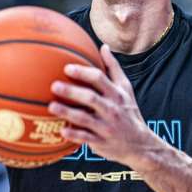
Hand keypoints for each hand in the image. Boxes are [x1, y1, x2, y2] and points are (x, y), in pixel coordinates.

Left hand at [48, 44, 159, 167]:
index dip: (83, 72)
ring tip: (51, 106)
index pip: (100, 79)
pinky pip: (86, 138)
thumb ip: (113, 68)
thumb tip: (104, 47)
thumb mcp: (125, 89)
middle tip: (54, 85)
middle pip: (91, 98)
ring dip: (68, 112)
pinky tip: (61, 130)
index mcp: (116, 94)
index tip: (67, 68)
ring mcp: (106, 127)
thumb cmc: (128, 112)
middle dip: (72, 91)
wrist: (140, 144)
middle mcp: (112, 109)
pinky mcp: (101, 142)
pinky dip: (74, 135)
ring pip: (85, 119)